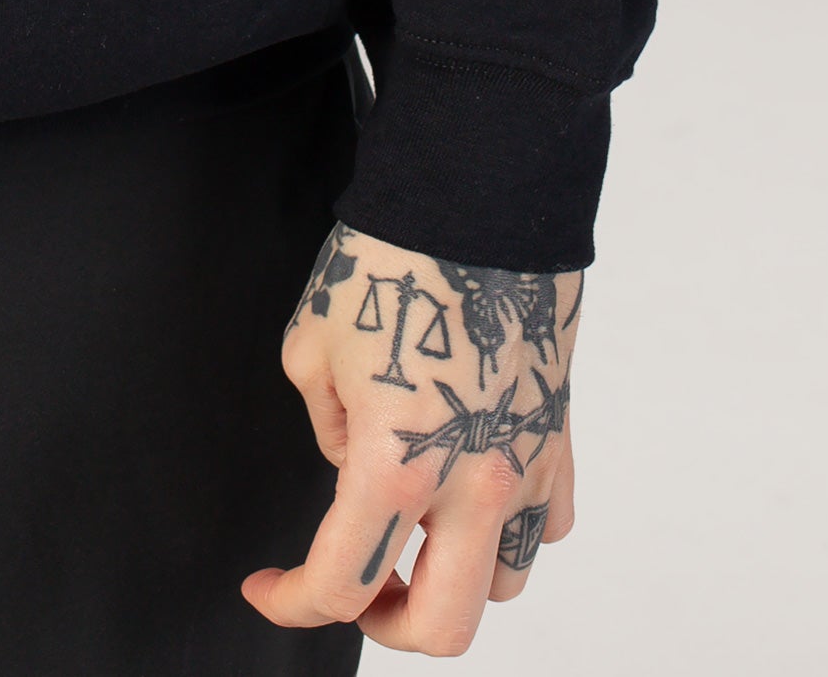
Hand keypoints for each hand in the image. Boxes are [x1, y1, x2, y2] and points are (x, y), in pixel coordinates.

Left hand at [240, 220, 579, 651]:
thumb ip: (328, 429)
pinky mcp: (558, 439)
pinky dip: (507, 525)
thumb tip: (350, 461)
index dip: (292, 602)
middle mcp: (473, 483)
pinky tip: (468, 486)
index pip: (342, 584)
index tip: (269, 586)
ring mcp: (526, 467)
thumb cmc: (390, 262)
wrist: (476, 200)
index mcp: (397, 467)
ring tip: (414, 531)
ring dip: (453, 575)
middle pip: (442, 626)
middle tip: (354, 584)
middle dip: (386, 622)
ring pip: (503, 583)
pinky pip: (544, 522)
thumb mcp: (313, 348)